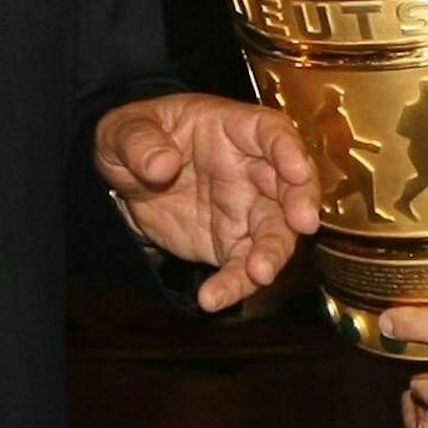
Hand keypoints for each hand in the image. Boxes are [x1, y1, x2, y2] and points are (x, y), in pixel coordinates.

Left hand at [95, 93, 320, 310]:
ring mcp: (247, 209)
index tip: (297, 170)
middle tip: (303, 223)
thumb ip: (139, 141)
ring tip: (259, 274)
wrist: (127, 181)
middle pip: (290, 184)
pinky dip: (235, 285)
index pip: (271, 132)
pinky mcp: (232, 244)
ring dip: (274, 253)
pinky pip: (242, 266)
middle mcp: (252, 169)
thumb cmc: (136, 139)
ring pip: (275, 231)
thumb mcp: (124, 129)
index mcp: (234, 129)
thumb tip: (160, 165)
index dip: (289, 150)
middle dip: (301, 203)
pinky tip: (213, 298)